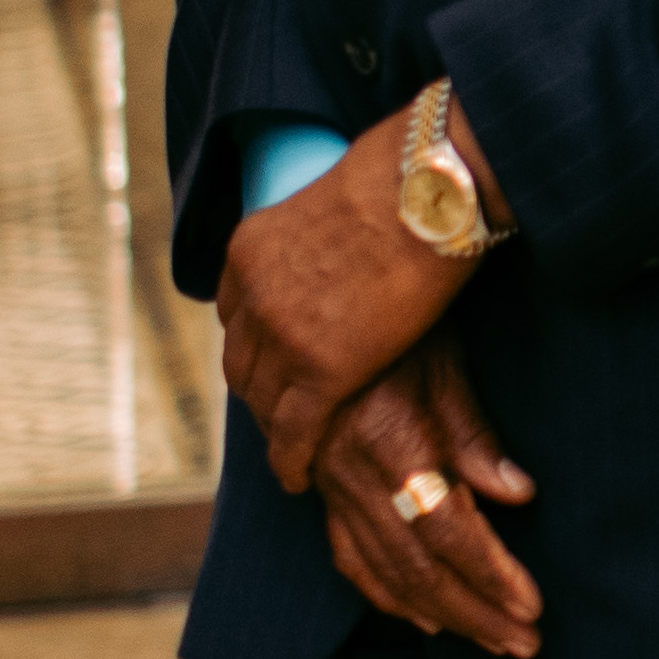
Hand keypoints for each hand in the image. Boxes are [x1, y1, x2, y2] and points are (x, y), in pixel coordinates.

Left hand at [218, 98, 507, 490]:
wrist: (422, 191)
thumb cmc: (404, 182)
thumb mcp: (336, 203)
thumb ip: (327, 230)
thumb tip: (358, 227)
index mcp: (248, 250)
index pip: (236, 313)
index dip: (255, 343)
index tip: (272, 359)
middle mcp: (252, 295)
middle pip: (242, 360)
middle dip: (259, 389)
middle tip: (280, 411)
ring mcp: (282, 337)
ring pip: (262, 399)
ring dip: (273, 425)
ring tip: (291, 448)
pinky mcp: (320, 372)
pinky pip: (293, 430)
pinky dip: (290, 458)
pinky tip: (298, 475)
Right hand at [313, 336, 541, 657]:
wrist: (319, 308)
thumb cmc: (399, 327)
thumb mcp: (443, 366)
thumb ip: (476, 437)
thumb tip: (520, 496)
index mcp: (390, 444)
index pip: (446, 530)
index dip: (489, 574)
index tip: (531, 607)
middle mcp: (354, 477)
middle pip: (418, 567)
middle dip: (476, 613)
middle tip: (525, 645)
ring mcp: (332, 488)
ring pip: (386, 572)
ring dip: (443, 614)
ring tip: (493, 643)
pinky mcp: (323, 489)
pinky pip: (349, 558)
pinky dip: (386, 596)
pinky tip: (424, 619)